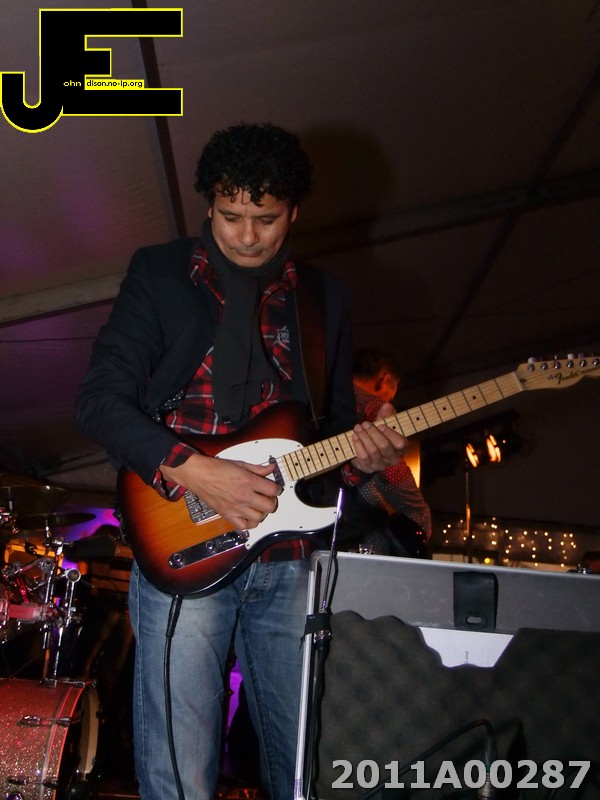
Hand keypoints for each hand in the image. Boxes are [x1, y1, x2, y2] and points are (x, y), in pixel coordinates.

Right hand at [160, 453, 281, 530]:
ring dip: (262, 512)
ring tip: (259, 506)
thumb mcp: (240, 464)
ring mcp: (235, 507)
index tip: (275, 488)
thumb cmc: (215, 468)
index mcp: (248, 481)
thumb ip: (257, 468)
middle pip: (269, 506)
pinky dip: (249, 523)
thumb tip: (270, 468)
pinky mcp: (227, 514)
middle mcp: (243, 495)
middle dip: (272, 502)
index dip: (277, 489)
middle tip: (268, 497)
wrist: (197, 474)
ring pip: (259, 517)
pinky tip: (249, 516)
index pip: (273, 490)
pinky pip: (244, 526)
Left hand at [350, 401, 406, 473]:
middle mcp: (392, 458)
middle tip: (365, 424)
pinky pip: (363, 457)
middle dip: (373, 433)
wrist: (366, 449)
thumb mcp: (384, 424)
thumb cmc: (379, 435)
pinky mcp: (368, 468)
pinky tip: (355, 437)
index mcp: (400, 448)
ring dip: (364, 437)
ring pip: (372, 451)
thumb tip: (387, 406)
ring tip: (358, 428)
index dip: (390, 434)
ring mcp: (380, 465)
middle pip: (384, 446)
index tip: (380, 425)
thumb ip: (386, 415)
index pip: (400, 443)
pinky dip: (358, 445)